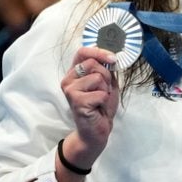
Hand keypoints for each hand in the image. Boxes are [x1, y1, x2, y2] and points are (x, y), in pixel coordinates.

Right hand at [60, 46, 119, 162]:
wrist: (97, 130)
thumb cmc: (101, 105)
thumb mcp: (107, 83)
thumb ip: (106, 69)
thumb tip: (111, 56)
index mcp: (74, 72)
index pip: (82, 52)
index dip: (99, 52)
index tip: (113, 59)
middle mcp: (68, 79)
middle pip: (93, 63)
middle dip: (106, 76)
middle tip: (103, 90)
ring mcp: (70, 90)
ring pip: (98, 77)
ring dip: (105, 89)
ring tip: (99, 100)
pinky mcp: (76, 101)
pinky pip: (100, 93)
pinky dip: (104, 100)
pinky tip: (97, 107)